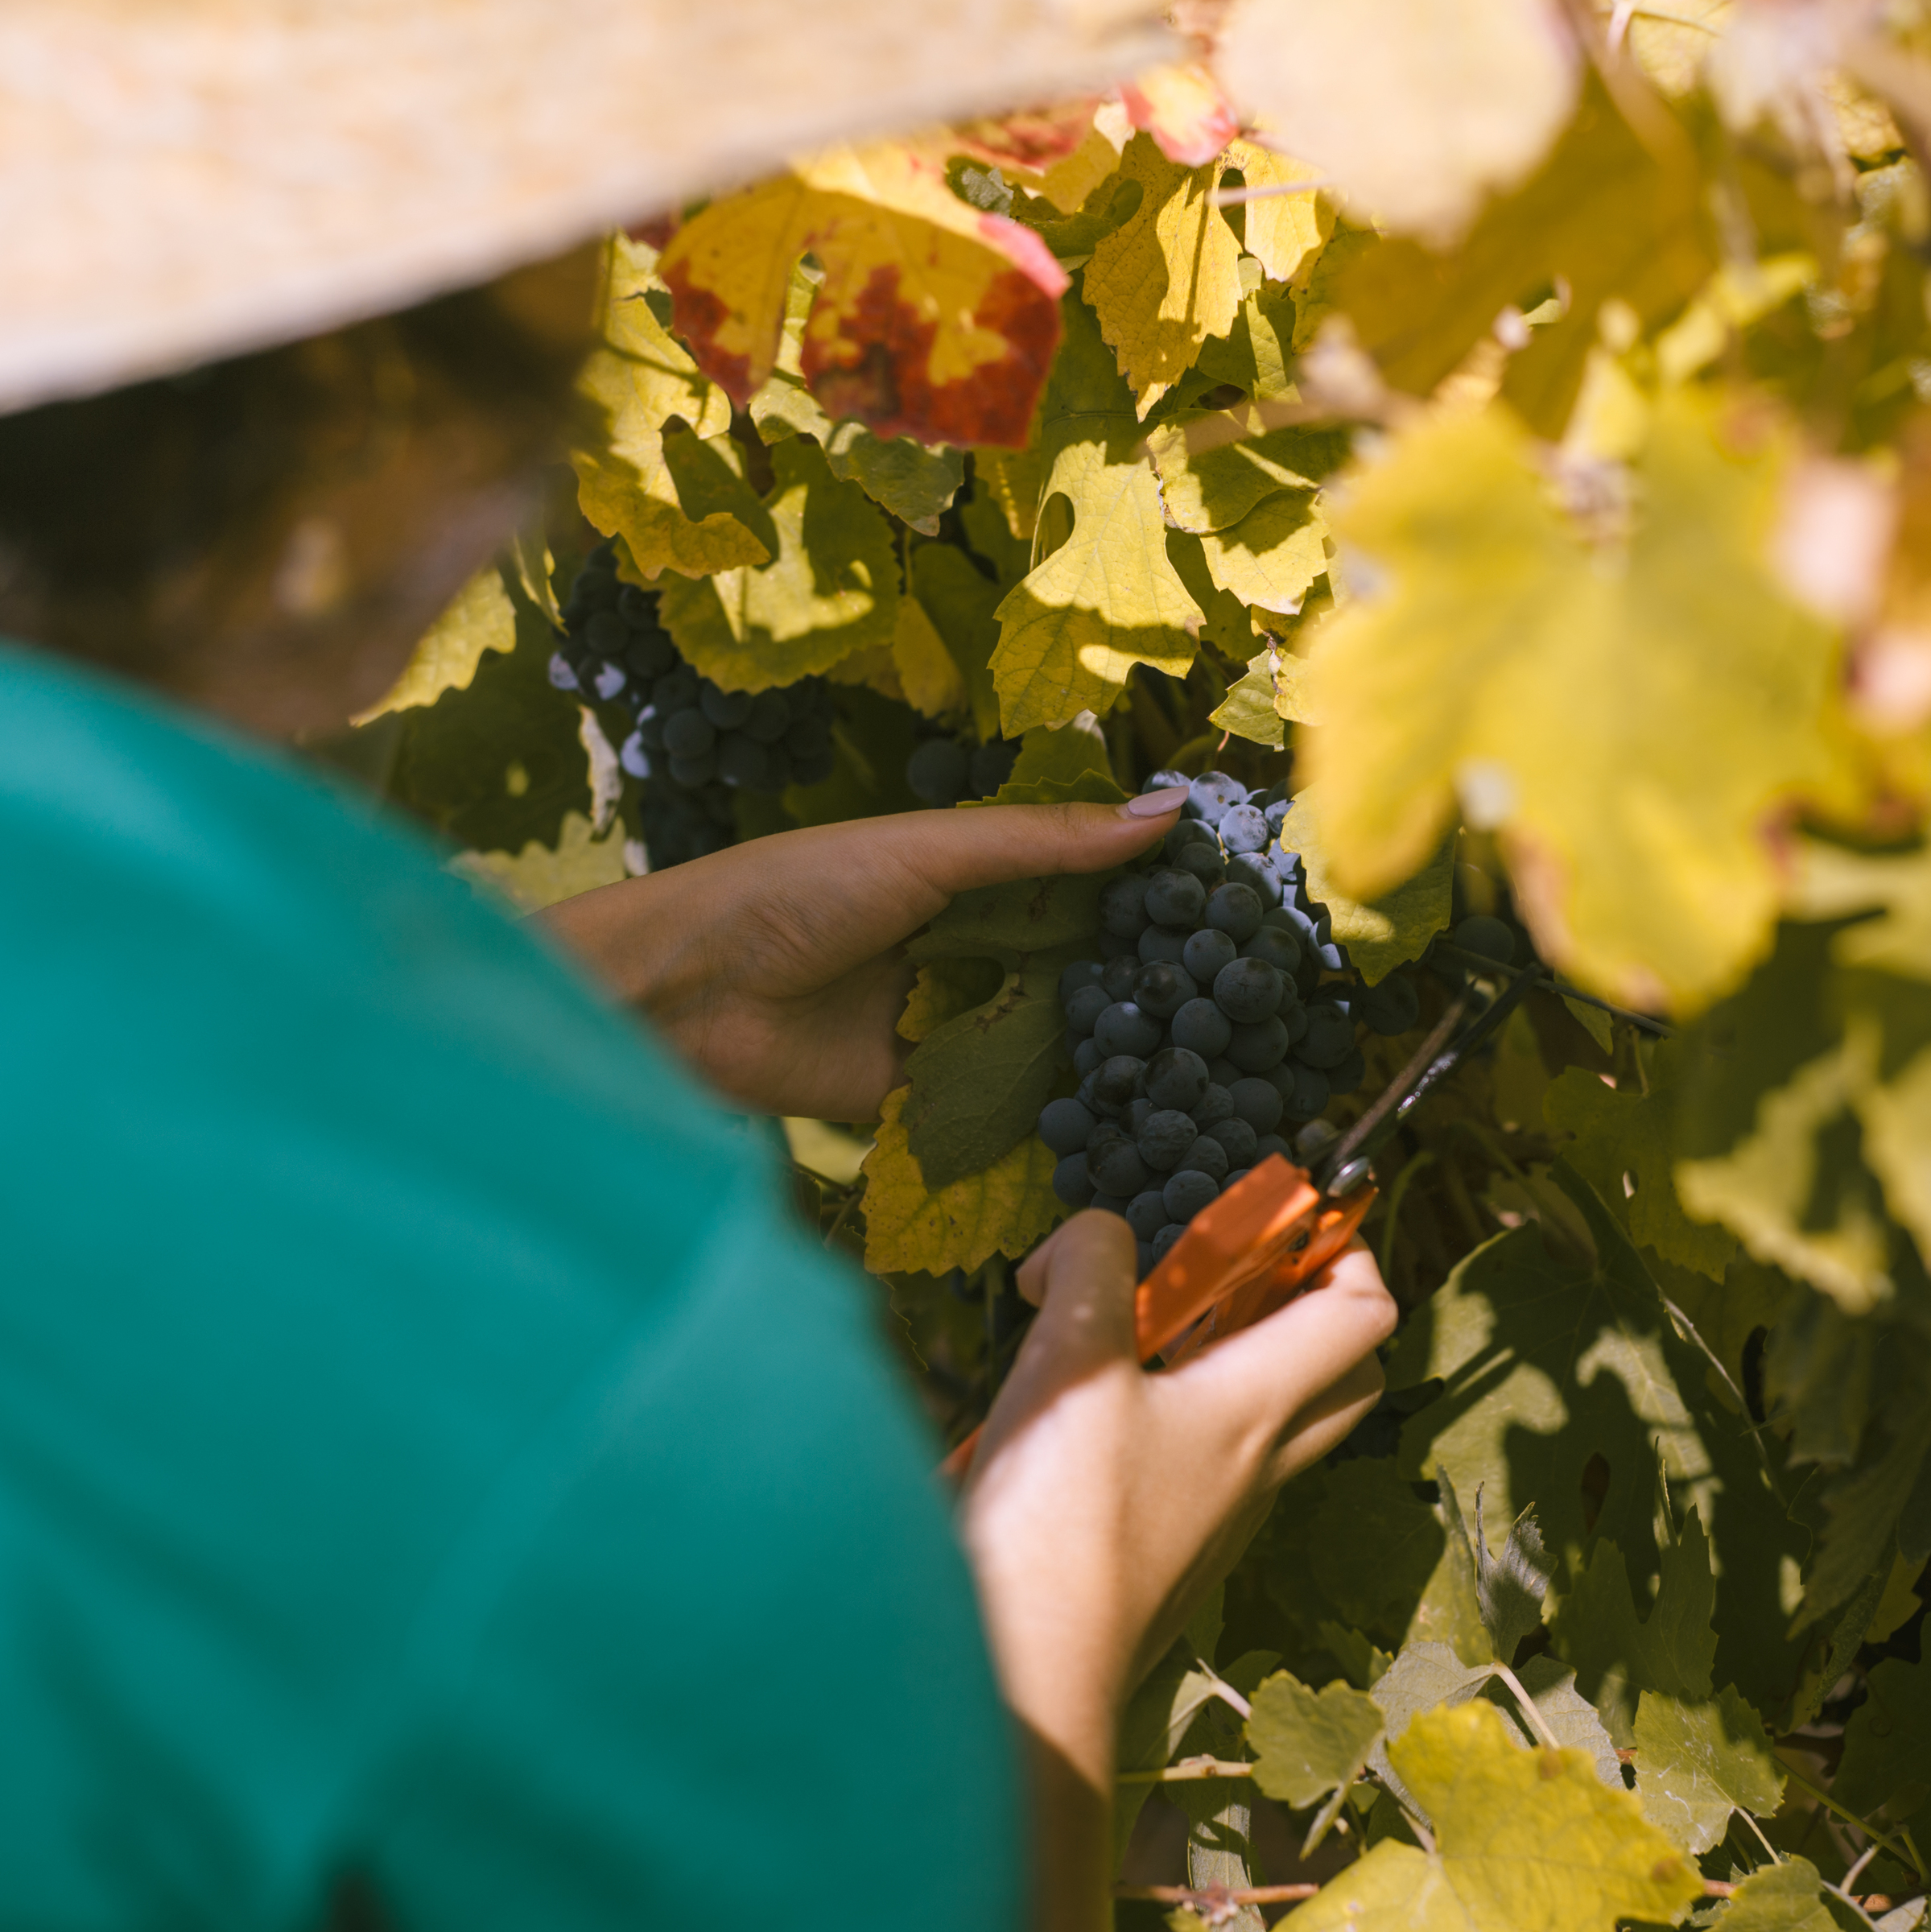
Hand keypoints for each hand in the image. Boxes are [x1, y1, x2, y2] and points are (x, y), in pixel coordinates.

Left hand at [535, 791, 1185, 1119]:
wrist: (687, 995)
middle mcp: (965, 948)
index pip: (1077, 882)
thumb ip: (1044, 843)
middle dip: (1136, 983)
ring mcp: (945, 1024)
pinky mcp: (921, 1096)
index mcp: (966, 876)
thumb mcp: (929, 854)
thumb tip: (1165, 810)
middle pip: (1070, 966)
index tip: (1236, 908)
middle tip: (1243, 1004)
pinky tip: (1124, 1121)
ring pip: (1043, 1038)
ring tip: (1205, 1067)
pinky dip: (1045, 1111)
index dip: (1145, 895)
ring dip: (1100, 1051)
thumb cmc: (796, 892)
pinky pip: (997, 1104)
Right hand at [958, 1213, 1394, 1931]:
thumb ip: (1087, 1268)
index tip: (1283, 1215)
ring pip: (1267, 1428)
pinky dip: (1167, 1427)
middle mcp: (1259, 1469)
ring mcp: (1216, 1524)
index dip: (1343, 1249)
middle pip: (1340, 1378)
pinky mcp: (1164, 1562)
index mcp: (1259, 1408)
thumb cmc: (1063, 1518)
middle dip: (1302, 1310)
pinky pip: (1197, 1475)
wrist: (1027, 1672)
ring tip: (1132, 1332)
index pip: (1363, 1314)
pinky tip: (1085, 1417)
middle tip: (1221, 1273)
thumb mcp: (1071, 1359)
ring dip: (1227, 1368)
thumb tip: (1082, 1239)